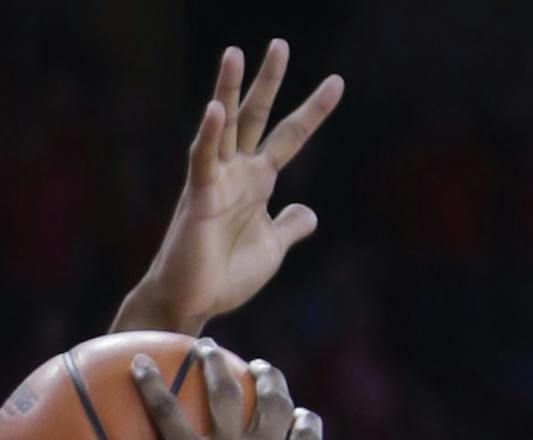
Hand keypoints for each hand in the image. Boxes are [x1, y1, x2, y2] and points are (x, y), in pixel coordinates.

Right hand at [118, 41, 344, 335]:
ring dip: (228, 90)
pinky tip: (215, 109)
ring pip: (225, 126)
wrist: (195, 302)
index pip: (290, 137)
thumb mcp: (271, 248)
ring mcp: (216, 180)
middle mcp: (238, 172)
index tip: (337, 83)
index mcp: (258, 182)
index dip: (313, 111)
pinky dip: (209, 134)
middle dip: (268, 82)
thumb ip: (289, 226)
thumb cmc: (226, 277)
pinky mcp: (198, 196)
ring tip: (234, 54)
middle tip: (280, 45)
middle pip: (256, 116)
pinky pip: (203, 159)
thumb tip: (310, 213)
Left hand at [133, 344, 359, 439]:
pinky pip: (167, 412)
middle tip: (258, 367)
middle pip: (272, 402)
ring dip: (214, 366)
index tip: (299, 414)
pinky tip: (137, 366)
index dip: (304, 422)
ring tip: (204, 351)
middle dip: (268, 378)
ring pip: (223, 393)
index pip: (307, 437)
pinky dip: (150, 386)